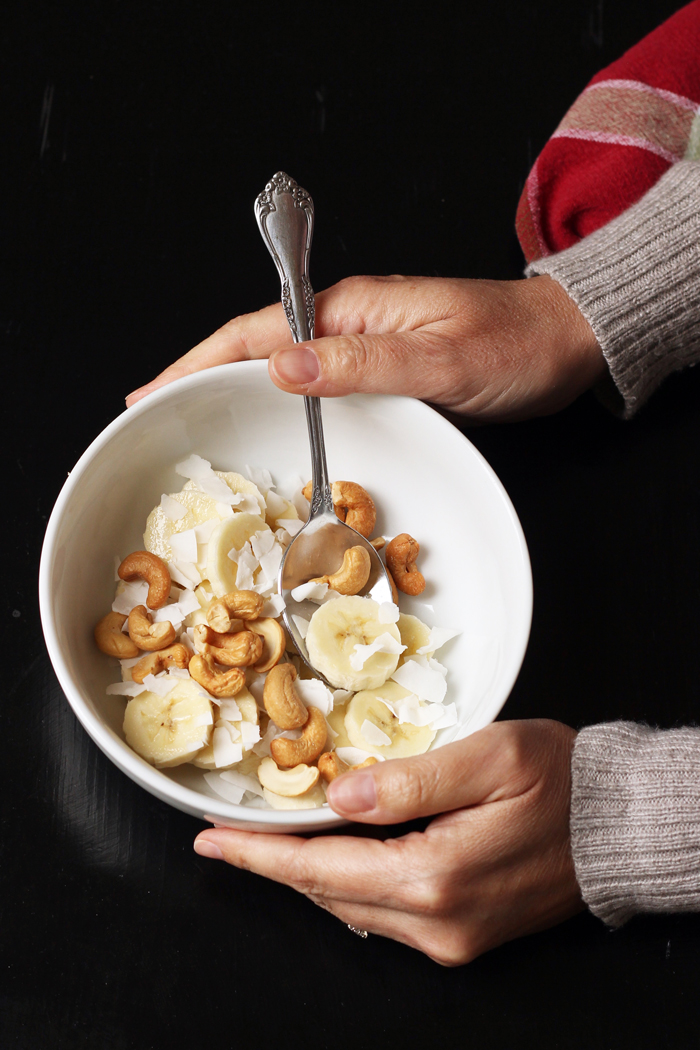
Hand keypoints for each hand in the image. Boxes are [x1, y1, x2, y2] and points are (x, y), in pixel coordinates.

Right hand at [126, 275, 603, 421]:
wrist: (565, 344)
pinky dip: (279, 408)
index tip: (151, 389)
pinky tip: (266, 429)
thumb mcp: (440, 358)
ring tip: (188, 423)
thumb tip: (281, 366)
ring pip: (282, 370)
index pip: (256, 332)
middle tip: (149, 412)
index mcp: (353, 310)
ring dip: (232, 392)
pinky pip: (316, 392)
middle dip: (198, 376)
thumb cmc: (513, 347)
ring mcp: (364, 350)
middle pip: (256, 348)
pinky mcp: (382, 375)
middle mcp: (350, 326)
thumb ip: (363, 362)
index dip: (197, 361)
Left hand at [193, 719, 582, 964]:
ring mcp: (450, 937)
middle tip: (230, 833)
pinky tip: (333, 854)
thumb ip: (409, 778)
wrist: (616, 824)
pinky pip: (382, 912)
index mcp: (438, 877)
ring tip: (271, 839)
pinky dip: (346, 881)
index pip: (322, 869)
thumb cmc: (561, 779)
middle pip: (328, 893)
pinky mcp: (461, 935)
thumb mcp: (490, 756)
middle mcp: (438, 922)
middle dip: (274, 862)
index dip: (262, 854)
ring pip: (351, 906)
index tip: (213, 841)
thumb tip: (338, 792)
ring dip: (307, 873)